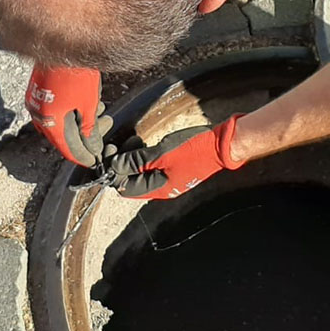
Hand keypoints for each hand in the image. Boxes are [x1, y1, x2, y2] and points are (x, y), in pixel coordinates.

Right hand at [25, 65, 111, 166]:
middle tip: (106, 128)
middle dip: (87, 136)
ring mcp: (36, 102)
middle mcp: (38, 115)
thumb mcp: (88, 105)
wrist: (62, 39)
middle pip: (64, 137)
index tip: (96, 160)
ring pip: (61, 123)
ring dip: (82, 122)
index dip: (84, 157)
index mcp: (50, 122)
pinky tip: (89, 103)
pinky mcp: (39, 91)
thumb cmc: (75, 72)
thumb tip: (93, 149)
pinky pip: (56, 110)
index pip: (67, 149)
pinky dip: (73, 111)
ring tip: (101, 112)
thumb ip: (89, 130)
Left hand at [107, 116, 243, 199]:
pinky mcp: (171, 168)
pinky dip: (142, 156)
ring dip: (131, 158)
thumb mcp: (160, 154)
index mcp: (156, 189)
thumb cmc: (192, 150)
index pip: (124, 188)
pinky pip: (150, 166)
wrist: (219, 146)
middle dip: (120, 164)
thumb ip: (136, 161)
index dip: (113, 172)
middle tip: (117, 145)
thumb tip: (114, 165)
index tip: (110, 153)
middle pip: (130, 180)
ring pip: (139, 172)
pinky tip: (142, 142)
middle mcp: (160, 187)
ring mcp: (166, 178)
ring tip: (133, 141)